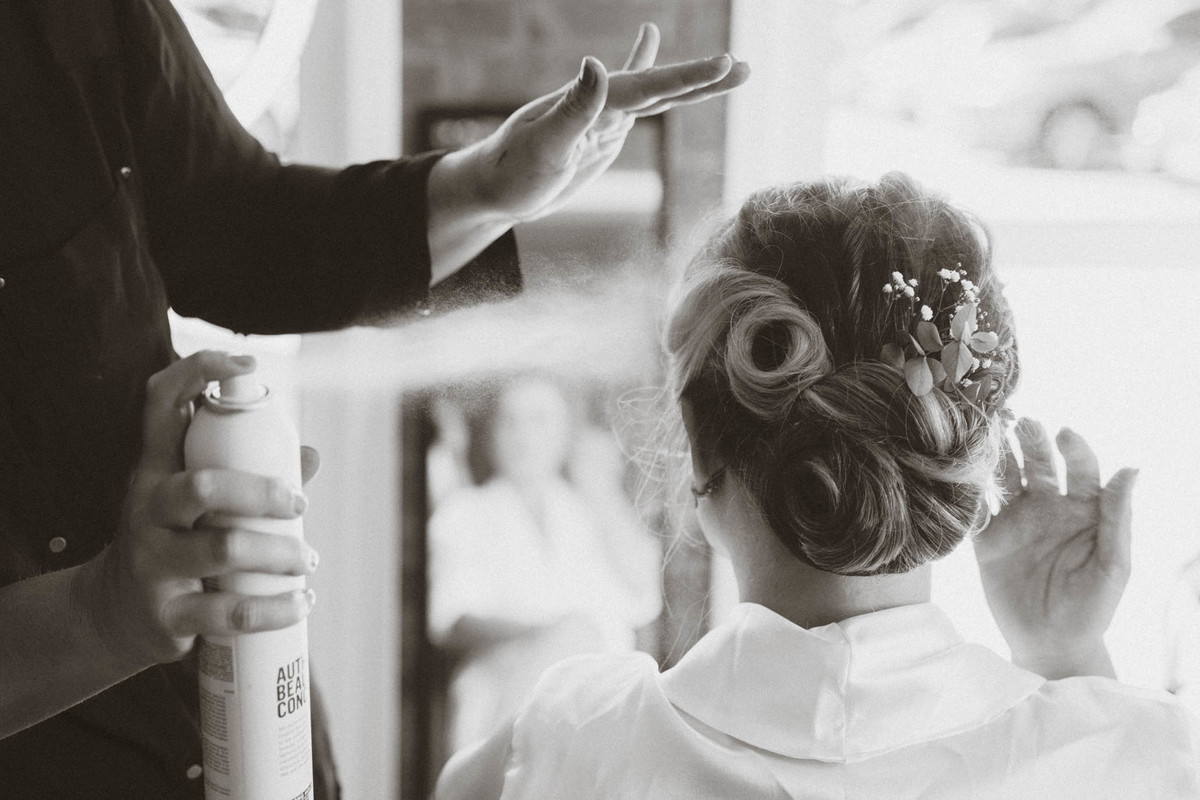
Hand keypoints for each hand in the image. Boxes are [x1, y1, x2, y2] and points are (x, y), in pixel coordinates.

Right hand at [74, 351, 320, 666]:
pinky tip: (301, 601)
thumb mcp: (195, 504)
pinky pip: (230, 612)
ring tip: (308, 560)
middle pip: (202, 487)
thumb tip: (310, 455)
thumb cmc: (171, 543)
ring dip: (281, 554)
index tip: (246, 363)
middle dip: (263, 492)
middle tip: (299, 505)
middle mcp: (147, 510)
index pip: (160, 404)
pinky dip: (276, 608)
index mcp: (154, 470)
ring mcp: (152, 562)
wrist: (111, 619)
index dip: (196, 372)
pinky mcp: (166, 615)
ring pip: (223, 549)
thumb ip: (247, 475)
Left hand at [444, 23, 749, 224]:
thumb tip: (597, 65)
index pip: (648, 87)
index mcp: (593, 103)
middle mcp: (603, 101)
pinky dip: (652, 78)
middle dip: (702, 78)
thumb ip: (573, 108)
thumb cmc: (511, 170)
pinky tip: (649, 41)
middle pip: (662, 86)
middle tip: (742, 65)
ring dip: (693, 82)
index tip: (723, 63)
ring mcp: (606, 115)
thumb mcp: (542, 146)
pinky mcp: (605, 131)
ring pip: (660, 94)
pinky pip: (640, 103)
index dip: (686, 77)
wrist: (494, 187)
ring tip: (730, 67)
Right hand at [974, 419, 1137, 678]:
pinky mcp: (986, 539)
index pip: (1080, 467)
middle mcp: (1047, 508)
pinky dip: (969, 493)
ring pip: (1005, 478)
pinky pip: (975, 509)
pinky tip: (963, 477)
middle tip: (1022, 422)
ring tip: (988, 437)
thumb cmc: (1093, 608)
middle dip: (1031, 441)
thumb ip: (1118, 516)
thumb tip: (1132, 468)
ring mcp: (1015, 521)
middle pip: (1038, 463)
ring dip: (998, 457)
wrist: (1052, 644)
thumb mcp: (1113, 564)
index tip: (1064, 434)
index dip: (1073, 448)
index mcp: (1083, 509)